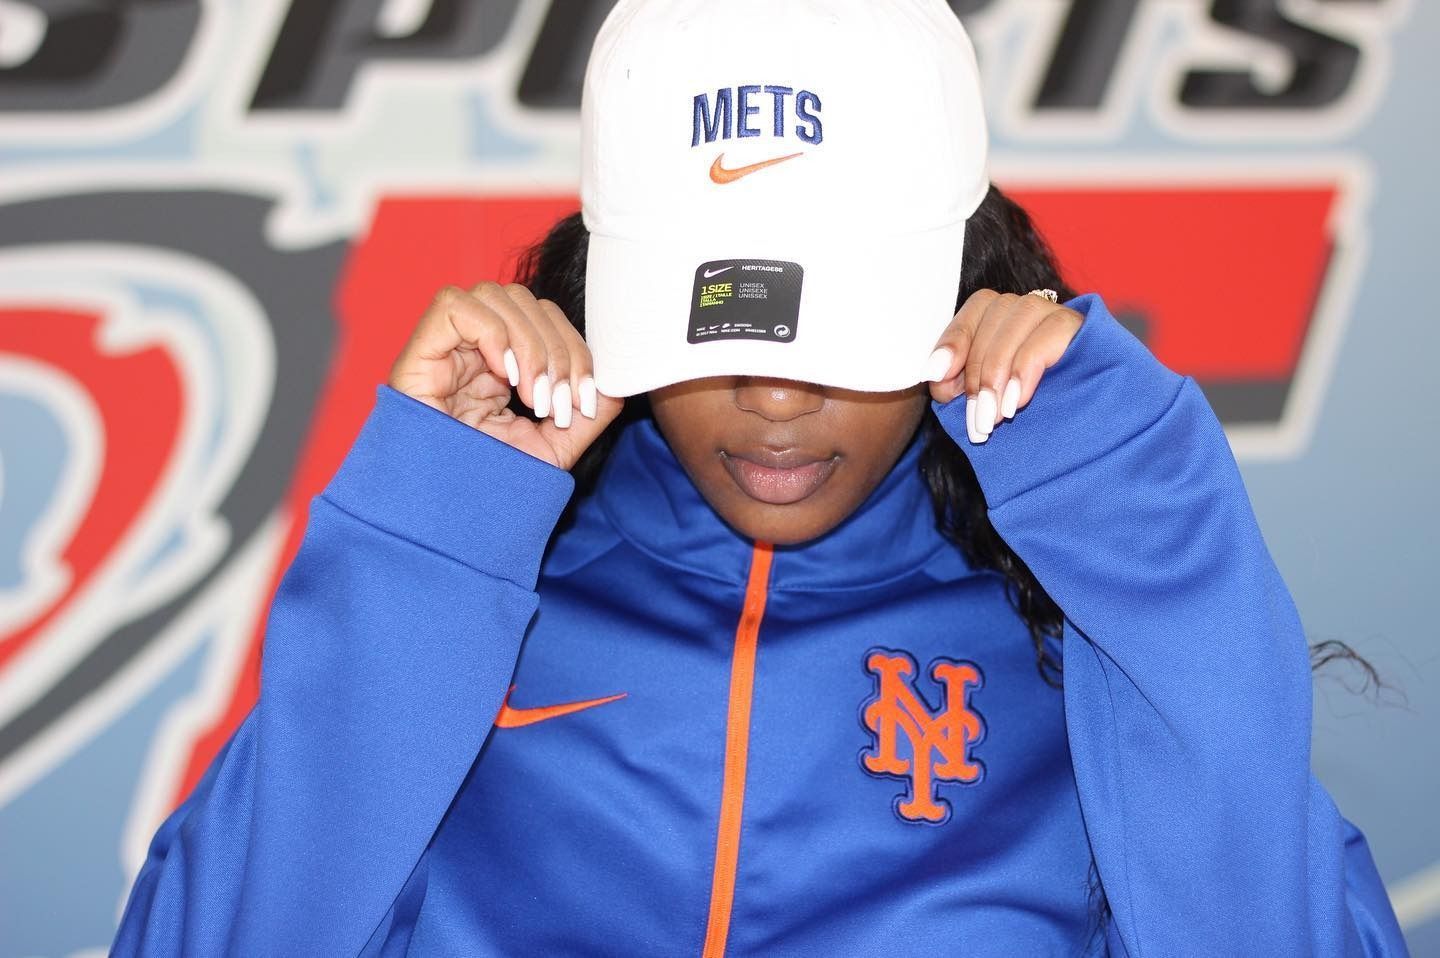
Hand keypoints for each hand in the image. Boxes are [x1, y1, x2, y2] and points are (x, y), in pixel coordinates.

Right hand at [387, 282, 624, 470]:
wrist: (445, 523)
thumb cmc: (489, 490)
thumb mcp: (552, 451)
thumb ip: (586, 418)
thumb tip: (612, 386)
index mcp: (499, 367)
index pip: (545, 321)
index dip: (574, 350)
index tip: (581, 401)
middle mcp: (470, 351)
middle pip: (525, 301)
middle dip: (556, 349)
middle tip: (557, 402)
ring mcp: (442, 350)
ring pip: (494, 295)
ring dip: (529, 343)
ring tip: (531, 396)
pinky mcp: (416, 355)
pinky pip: (454, 307)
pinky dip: (492, 333)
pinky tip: (504, 376)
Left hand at [925, 290, 1083, 444]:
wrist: (1093, 437)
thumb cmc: (1032, 416)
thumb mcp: (986, 400)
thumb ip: (955, 383)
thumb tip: (935, 373)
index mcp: (1005, 317)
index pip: (975, 309)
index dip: (954, 340)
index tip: (936, 377)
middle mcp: (1031, 307)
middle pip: (995, 312)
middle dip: (977, 371)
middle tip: (975, 418)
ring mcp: (1059, 313)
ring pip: (1021, 315)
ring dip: (998, 370)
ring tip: (994, 416)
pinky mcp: (1085, 327)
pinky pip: (1051, 333)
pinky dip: (1025, 369)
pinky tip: (1015, 403)